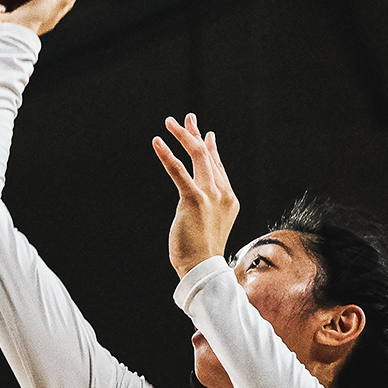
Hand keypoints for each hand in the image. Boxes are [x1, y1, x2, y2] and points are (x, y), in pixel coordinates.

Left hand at [152, 113, 238, 277]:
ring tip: (169, 124)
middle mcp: (223, 193)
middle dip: (193, 134)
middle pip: (207, 155)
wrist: (203, 268)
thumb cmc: (202, 251)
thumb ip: (208, 205)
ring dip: (182, 136)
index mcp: (229, 198)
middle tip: (182, 119)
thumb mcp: (210, 223)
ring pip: (196, 156)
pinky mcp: (194, 200)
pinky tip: (158, 142)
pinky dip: (167, 155)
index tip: (202, 132)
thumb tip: (198, 195)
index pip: (218, 165)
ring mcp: (211, 195)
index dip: (210, 147)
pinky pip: (179, 171)